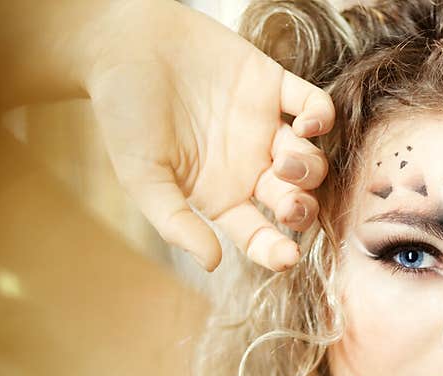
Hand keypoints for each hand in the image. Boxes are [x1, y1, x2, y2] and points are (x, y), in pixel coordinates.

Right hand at [84, 0, 333, 270]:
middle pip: (295, 201)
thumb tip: (212, 263)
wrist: (121, 45)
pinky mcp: (272, 86)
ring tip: (284, 160)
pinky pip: (315, 106)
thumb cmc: (124, 115)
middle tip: (288, 204)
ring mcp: (265, 127)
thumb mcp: (142, 178)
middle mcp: (250, 167)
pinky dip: (321, 118)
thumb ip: (176, 222)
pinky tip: (308, 125)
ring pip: (311, 161)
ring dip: (309, 169)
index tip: (288, 258)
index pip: (258, 234)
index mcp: (222, 196)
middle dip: (302, 210)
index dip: (276, 250)